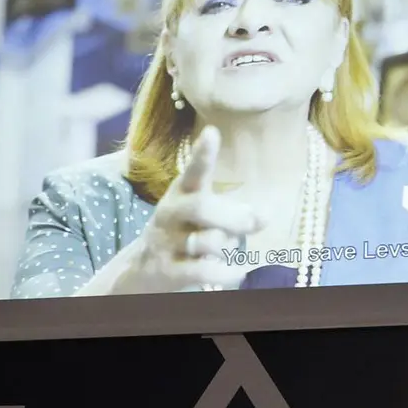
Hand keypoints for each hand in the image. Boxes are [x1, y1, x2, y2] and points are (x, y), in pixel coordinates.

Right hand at [120, 126, 264, 292]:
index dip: (202, 155)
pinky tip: (237, 273)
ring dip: (228, 248)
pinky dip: (228, 273)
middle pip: (201, 207)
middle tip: (252, 222)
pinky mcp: (168, 271)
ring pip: (208, 241)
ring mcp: (166, 242)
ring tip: (227, 252)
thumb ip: (236, 215)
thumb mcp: (204, 218)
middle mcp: (170, 214)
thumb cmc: (183, 234)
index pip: (192, 172)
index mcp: (181, 194)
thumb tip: (266, 215)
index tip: (212, 134)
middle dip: (233, 216)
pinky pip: (205, 271)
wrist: (141, 270)